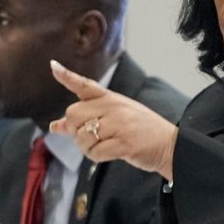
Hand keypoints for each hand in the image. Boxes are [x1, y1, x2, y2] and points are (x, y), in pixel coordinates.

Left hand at [48, 59, 178, 179]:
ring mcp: (120, 124)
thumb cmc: (140, 131)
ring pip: (82, 136)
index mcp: (111, 98)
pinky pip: (95, 152)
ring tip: (104, 146)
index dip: (67, 76)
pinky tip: (109, 154)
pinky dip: (97, 157)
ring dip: (86, 147)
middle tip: (91, 137)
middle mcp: (114, 108)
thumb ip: (85, 120)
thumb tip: (54, 126)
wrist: (169, 145)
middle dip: (75, 130)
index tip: (53, 66)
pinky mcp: (124, 143)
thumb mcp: (115, 119)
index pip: (85, 85)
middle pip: (74, 115)